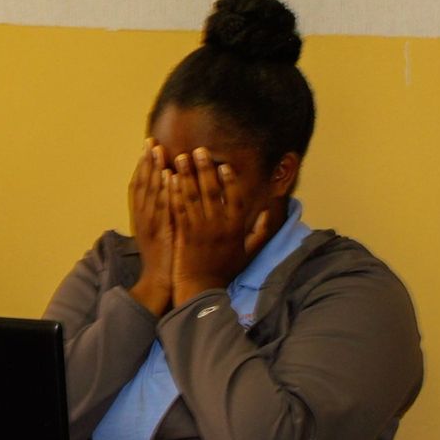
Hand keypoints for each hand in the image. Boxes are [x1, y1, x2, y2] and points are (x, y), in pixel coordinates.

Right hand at [126, 139, 173, 315]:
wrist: (158, 283)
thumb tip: (169, 193)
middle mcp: (142, 217)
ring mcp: (150, 223)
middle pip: (141, 183)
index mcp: (141, 217)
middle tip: (150, 141)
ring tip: (157, 150)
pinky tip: (167, 175)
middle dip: (146, 161)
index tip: (146, 148)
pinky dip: (163, 190)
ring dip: (153, 169)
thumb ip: (161, 214)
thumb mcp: (157, 233)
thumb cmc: (163, 259)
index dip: (142, 166)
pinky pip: (161, 207)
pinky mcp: (160, 231)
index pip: (138, 186)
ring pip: (149, 191)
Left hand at [168, 147, 274, 304]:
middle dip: (205, 169)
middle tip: (199, 150)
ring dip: (186, 175)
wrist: (201, 290)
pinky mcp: (183, 235)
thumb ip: (261, 230)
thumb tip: (271, 210)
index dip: (231, 181)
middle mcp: (219, 226)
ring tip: (180, 157)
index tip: (225, 165)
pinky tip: (168, 179)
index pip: (236, 199)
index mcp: (236, 229)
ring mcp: (200, 230)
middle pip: (212, 192)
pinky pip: (178, 210)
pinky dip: (173, 193)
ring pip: (193, 197)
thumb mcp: (249, 252)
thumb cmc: (225, 271)